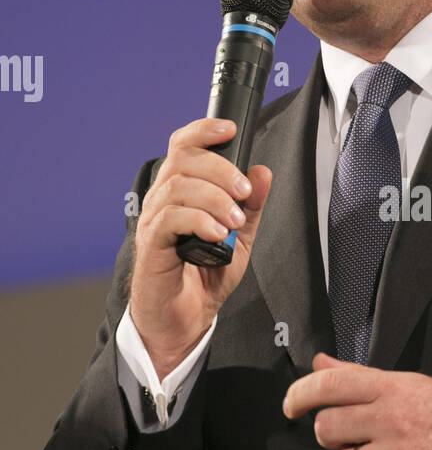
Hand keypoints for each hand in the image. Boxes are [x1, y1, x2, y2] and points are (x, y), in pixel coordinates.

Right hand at [128, 118, 272, 377]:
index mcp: (182, 190)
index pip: (184, 145)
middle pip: (183, 159)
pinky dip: (199, 220)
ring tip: (234, 221)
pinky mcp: (151, 244)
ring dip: (214, 198)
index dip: (203, 130)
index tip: (230, 129)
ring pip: (179, 186)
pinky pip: (170, 218)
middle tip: (243, 192)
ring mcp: (154, 220)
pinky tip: (218, 233)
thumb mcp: (241, 238)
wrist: (185, 320)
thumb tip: (262, 173)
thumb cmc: (205, 277)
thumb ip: (251, 206)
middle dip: (220, 169)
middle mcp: (163, 199)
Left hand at [283, 353, 431, 449]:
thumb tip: (320, 362)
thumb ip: (359, 376)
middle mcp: (391, 419)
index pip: (330, 384)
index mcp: (391, 389)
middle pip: (326, 428)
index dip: (300, 394)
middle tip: (353, 437)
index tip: (291, 406)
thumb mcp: (407, 384)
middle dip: (332, 436)